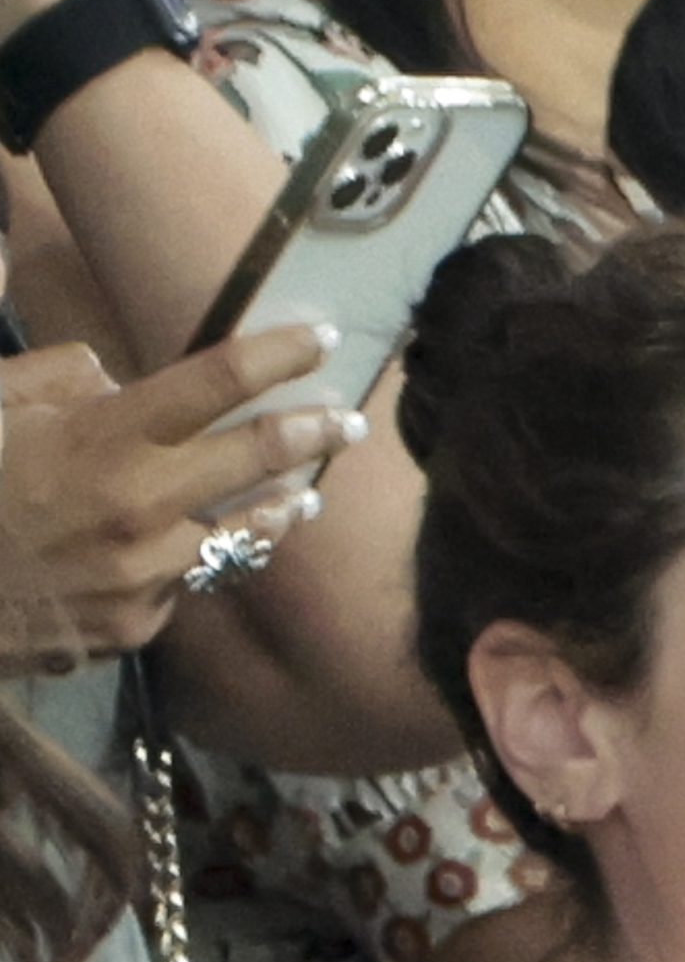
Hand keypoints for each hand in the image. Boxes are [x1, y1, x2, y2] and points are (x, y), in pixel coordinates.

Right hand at [0, 327, 354, 666]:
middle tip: (348, 422)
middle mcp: (138, 507)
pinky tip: (179, 556)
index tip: (322, 335)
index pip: (214, 382)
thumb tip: (117, 378)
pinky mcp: (138, 627)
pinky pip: (180, 586)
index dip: (275, 355)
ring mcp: (144, 574)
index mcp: (100, 440)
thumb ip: (60, 380)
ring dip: (273, 513)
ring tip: (303, 497)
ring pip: (237, 535)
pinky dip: (184, 566)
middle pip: (256, 459)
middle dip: (311, 434)